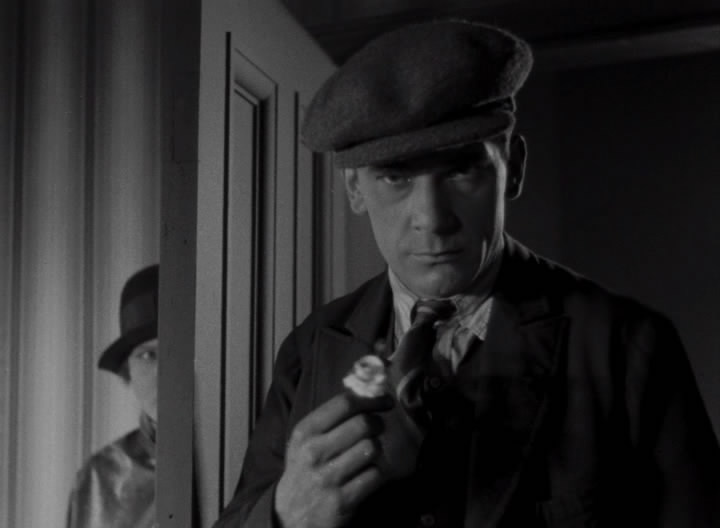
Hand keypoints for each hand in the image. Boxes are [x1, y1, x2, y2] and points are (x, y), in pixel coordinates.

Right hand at [274, 392, 393, 527]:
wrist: (289, 515)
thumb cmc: (304, 469)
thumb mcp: (305, 440)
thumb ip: (331, 418)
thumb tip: (368, 394)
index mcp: (305, 431)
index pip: (345, 404)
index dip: (372, 399)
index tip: (386, 401)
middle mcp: (314, 452)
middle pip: (363, 424)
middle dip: (377, 423)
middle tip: (378, 428)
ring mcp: (328, 477)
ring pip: (371, 448)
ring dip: (377, 449)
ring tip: (370, 452)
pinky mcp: (342, 500)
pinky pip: (375, 476)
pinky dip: (376, 473)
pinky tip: (368, 474)